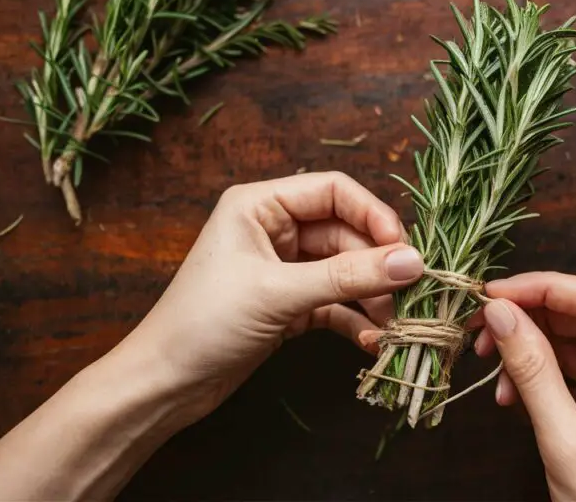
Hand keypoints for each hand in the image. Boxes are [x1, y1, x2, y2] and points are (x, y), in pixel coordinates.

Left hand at [113, 172, 424, 424]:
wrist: (164, 385)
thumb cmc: (204, 323)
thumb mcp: (280, 293)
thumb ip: (348, 276)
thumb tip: (412, 262)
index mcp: (260, 205)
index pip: (334, 191)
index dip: (374, 215)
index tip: (404, 250)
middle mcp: (274, 229)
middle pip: (347, 233)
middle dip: (377, 266)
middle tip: (408, 296)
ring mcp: (284, 268)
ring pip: (346, 270)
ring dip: (371, 297)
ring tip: (392, 326)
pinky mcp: (290, 304)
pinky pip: (336, 302)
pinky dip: (355, 319)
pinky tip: (370, 341)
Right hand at [473, 272, 575, 500]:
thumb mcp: (563, 442)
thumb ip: (532, 370)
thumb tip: (499, 311)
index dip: (545, 287)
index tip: (493, 293)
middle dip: (535, 313)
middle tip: (484, 326)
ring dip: (536, 343)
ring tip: (493, 365)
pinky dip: (549, 368)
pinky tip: (514, 387)